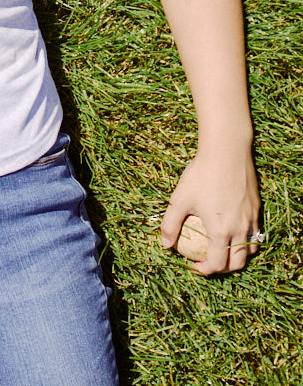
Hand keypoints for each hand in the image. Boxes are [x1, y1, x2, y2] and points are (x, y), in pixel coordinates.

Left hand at [160, 148, 260, 274]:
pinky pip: (255, 233)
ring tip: (223, 251)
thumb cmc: (201, 174)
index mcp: (221, 231)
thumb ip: (170, 224)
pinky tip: (233, 231)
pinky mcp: (257, 209)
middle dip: (223, 269)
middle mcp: (240, 229)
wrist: (226, 151)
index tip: (195, 266)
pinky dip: (246, 241)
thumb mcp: (180, 199)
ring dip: (237, 257)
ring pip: (249, 250)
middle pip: (237, 263)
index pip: (217, 264)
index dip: (205, 270)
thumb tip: (164, 244)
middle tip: (209, 262)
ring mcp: (251, 219)